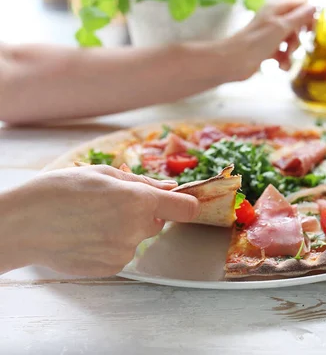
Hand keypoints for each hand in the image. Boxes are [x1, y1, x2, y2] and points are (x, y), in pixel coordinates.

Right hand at [1, 166, 198, 276]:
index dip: (184, 203)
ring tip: (91, 220)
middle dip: (143, 213)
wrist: (22, 224)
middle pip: (157, 222)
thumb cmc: (58, 192)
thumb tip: (171, 187)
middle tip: (110, 204)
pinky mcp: (111, 267)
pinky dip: (110, 245)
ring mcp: (124, 251)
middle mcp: (137, 228)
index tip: (177, 201)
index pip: (186, 208)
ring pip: (137, 238)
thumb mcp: (103, 174)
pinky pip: (121, 253)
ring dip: (124, 229)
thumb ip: (143, 182)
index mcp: (140, 200)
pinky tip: (87, 236)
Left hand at [222, 2, 314, 80]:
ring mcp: (269, 36)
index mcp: (276, 10)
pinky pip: (282, 53)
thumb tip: (314, 6)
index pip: (299, 6)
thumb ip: (299, 17)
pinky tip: (281, 67)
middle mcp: (273, 20)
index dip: (308, 16)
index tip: (311, 30)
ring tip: (285, 59)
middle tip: (292, 46)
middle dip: (298, 38)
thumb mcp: (281, 27)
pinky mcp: (266, 50)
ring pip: (290, 41)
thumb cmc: (256, 42)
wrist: (233, 62)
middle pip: (296, 25)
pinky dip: (284, 60)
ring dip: (291, 52)